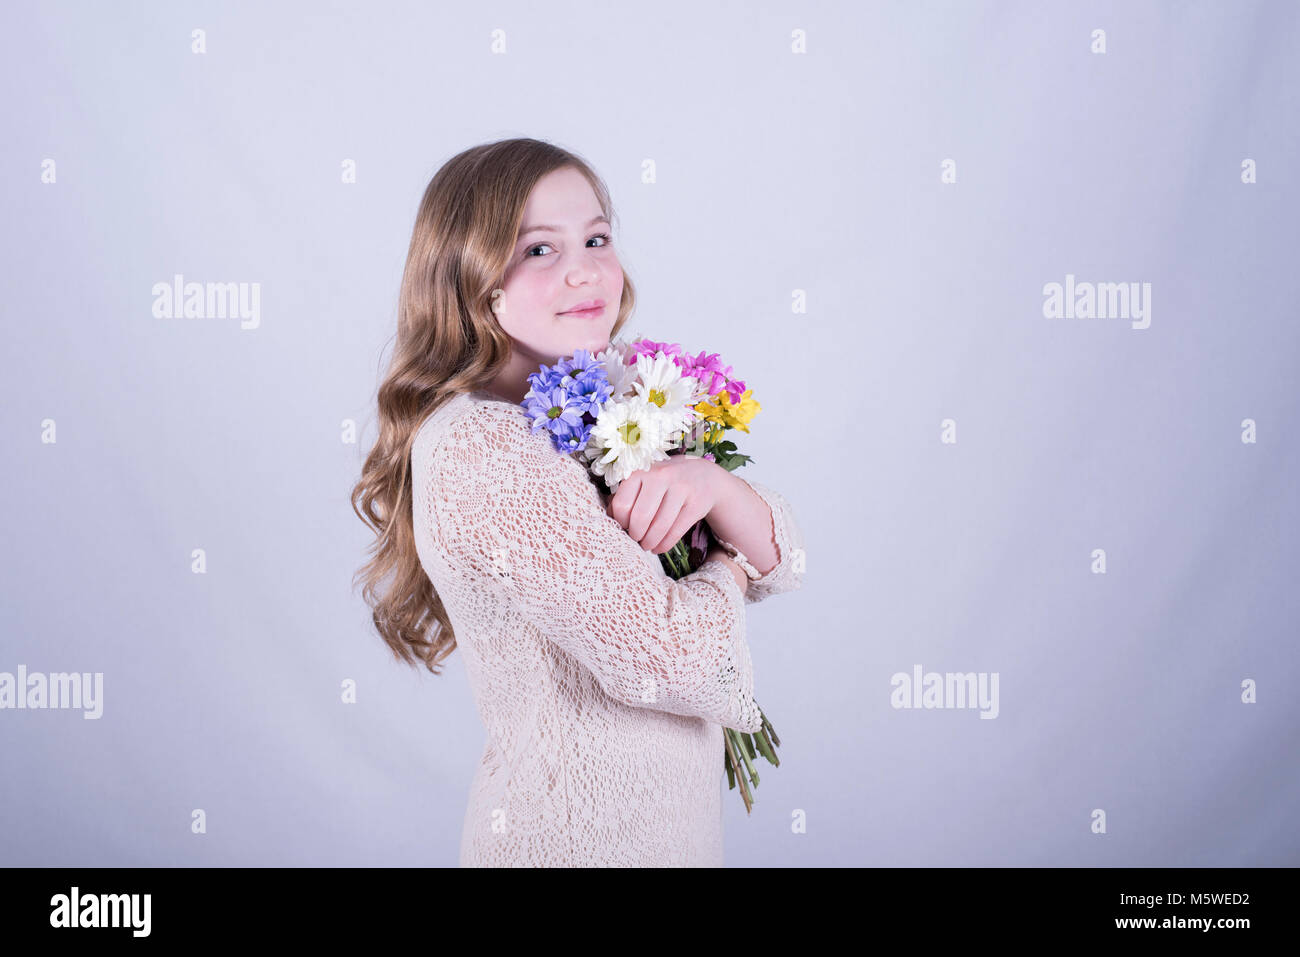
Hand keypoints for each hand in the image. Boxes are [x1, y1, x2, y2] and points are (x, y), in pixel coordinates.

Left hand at [606, 455, 726, 554]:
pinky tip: (659, 548)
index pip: (622, 505)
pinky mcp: (696, 503)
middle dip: (635, 535)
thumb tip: (609, 517)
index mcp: (641, 471)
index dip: (620, 522)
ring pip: (660, 527)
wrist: (702, 476)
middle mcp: (661, 476)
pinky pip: (676, 531)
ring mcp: (681, 489)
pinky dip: (664, 545)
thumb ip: (624, 495)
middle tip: (636, 539)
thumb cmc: (664, 482)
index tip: (624, 528)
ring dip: (650, 543)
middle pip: (641, 517)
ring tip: (647, 546)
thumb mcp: (643, 481)